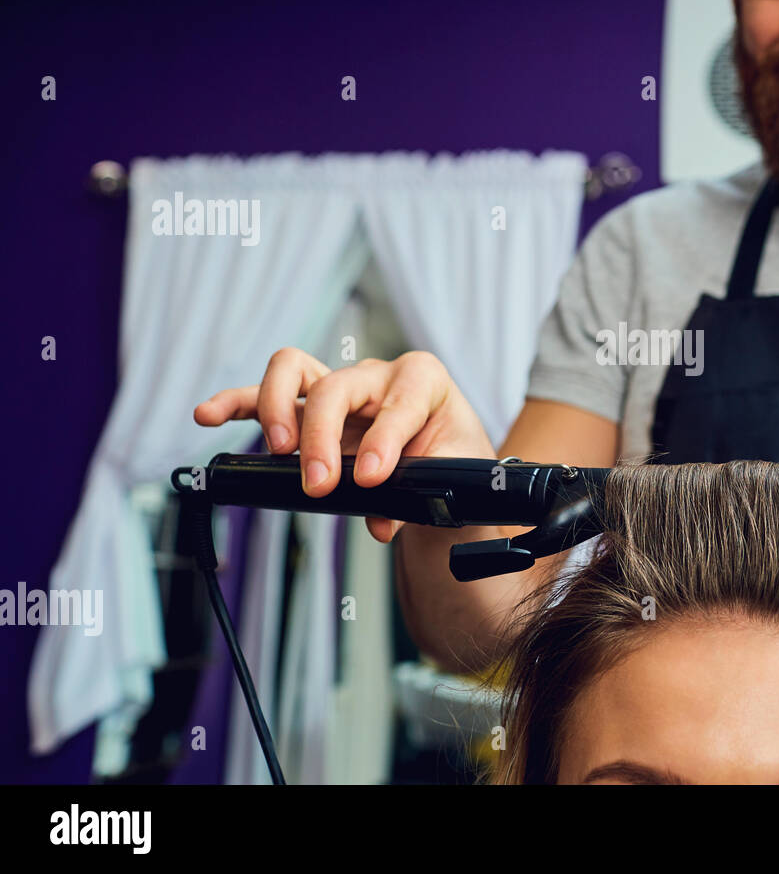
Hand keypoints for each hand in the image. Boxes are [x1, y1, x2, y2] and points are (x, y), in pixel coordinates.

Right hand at [194, 348, 493, 541]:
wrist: (449, 460)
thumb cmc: (455, 456)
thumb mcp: (457, 470)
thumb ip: (424, 491)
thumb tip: (378, 520)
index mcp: (423, 380)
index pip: (398, 403)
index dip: (383, 441)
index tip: (371, 477)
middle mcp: (377, 376)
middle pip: (335, 387)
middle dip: (321, 436)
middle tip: (319, 484)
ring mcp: (340, 388)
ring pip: (293, 371)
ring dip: (276, 409)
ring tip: (278, 450)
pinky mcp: (312, 408)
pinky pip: (266, 396)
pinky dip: (236, 403)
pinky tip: (208, 416)